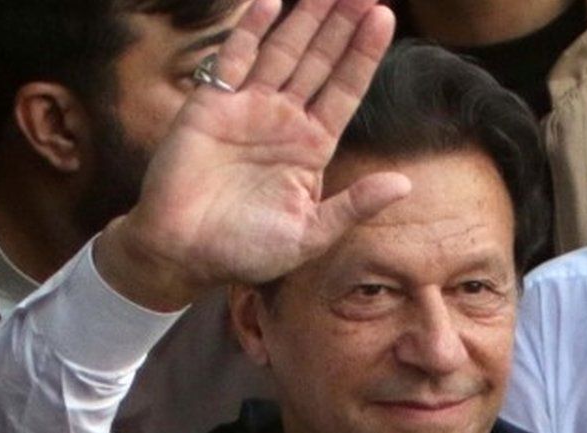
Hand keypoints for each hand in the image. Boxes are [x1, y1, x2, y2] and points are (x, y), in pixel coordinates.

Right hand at [96, 0, 409, 310]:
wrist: (181, 253)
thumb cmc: (244, 251)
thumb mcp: (309, 235)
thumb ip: (353, 205)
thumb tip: (405, 184)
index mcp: (312, 148)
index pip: (345, 90)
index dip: (363, 54)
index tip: (384, 16)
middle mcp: (284, 121)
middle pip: (320, 61)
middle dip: (341, 24)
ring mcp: (248, 109)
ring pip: (284, 51)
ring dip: (305, 18)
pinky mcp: (210, 105)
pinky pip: (234, 59)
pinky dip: (251, 30)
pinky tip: (271, 2)